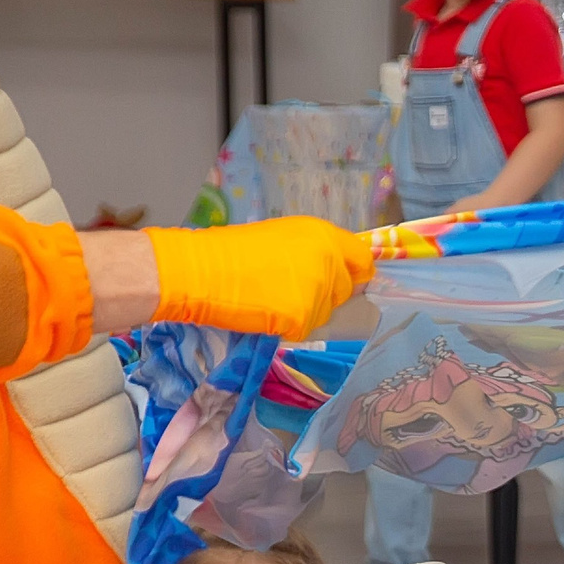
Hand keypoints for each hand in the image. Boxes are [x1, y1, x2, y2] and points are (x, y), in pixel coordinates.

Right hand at [144, 216, 375, 338]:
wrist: (201, 270)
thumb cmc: (233, 252)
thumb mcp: (282, 238)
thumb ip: (314, 252)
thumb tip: (337, 270)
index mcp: (322, 234)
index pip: (362, 259)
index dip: (356, 273)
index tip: (346, 281)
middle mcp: (328, 260)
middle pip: (346, 291)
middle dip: (326, 296)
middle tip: (289, 290)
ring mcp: (317, 290)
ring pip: (326, 313)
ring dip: (306, 312)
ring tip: (271, 298)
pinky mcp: (304, 316)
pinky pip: (306, 329)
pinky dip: (289, 326)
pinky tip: (266, 311)